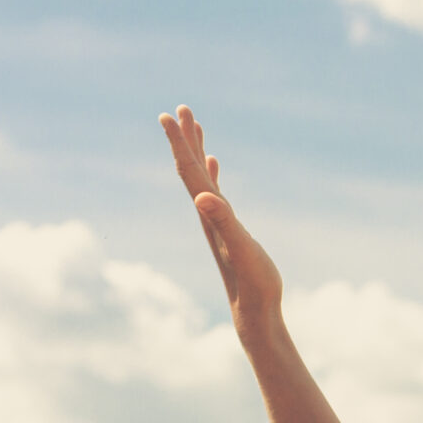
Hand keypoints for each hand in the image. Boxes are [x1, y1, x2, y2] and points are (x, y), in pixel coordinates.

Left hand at [160, 104, 282, 340]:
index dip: (179, 142)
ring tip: (194, 126)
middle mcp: (208, 213)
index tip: (168, 115)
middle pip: (191, 168)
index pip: (189, 171)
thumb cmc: (252, 283)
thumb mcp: (241, 249)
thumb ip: (224, 222)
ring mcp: (217, 221)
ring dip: (197, 151)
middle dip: (184, 138)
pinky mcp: (228, 229)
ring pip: (201, 178)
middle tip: (180, 109)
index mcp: (209, 213)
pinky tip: (214, 164)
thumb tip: (201, 197)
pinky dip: (212, 173)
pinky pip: (216, 192)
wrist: (253, 312)